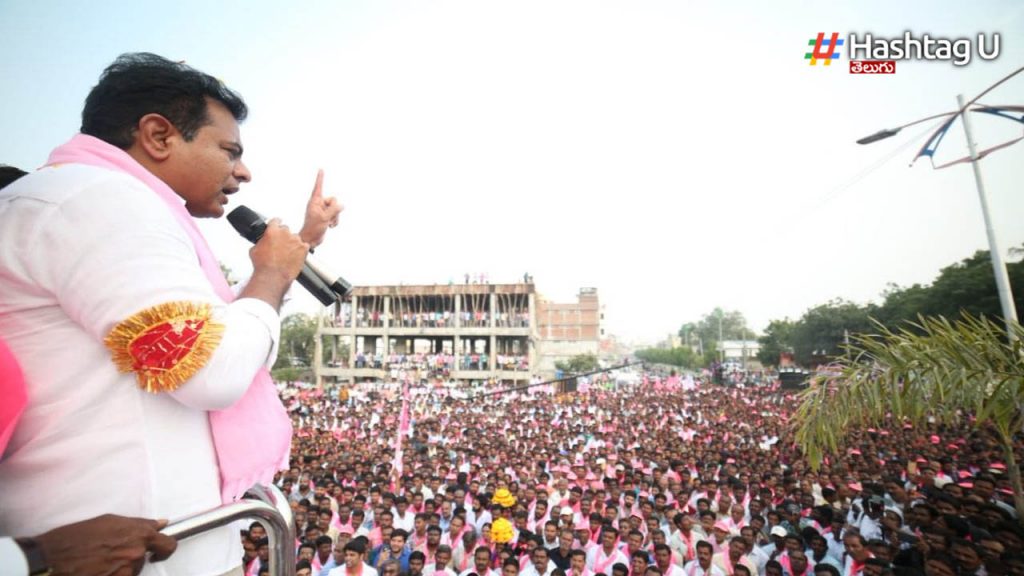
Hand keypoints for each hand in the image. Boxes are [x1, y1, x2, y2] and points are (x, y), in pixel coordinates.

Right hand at [33, 514, 176, 575]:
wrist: (52, 557)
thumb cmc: (76, 537)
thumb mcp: (109, 521)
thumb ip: (138, 524)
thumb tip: (161, 524)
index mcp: (138, 533)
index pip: (168, 544)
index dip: (164, 549)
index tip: (158, 552)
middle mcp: (136, 552)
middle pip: (144, 560)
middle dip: (131, 558)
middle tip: (111, 555)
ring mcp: (126, 570)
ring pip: (132, 572)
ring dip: (120, 569)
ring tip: (99, 562)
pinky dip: (113, 575)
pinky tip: (96, 570)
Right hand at [249, 219, 309, 282]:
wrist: (272, 276)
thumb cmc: (263, 265)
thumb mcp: (254, 250)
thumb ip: (260, 241)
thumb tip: (262, 241)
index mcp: (272, 231)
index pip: (276, 220)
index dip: (276, 223)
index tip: (277, 225)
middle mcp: (285, 233)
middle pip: (286, 230)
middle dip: (284, 236)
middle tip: (281, 246)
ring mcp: (296, 240)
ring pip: (295, 238)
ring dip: (292, 244)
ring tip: (287, 254)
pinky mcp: (304, 248)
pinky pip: (304, 246)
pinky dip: (301, 250)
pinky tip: (294, 257)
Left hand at [298, 170, 341, 248]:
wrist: (311, 239)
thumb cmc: (313, 228)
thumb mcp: (324, 217)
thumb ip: (334, 209)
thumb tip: (342, 205)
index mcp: (315, 201)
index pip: (318, 187)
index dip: (320, 178)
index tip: (321, 169)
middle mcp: (319, 204)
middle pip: (333, 200)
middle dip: (334, 210)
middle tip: (328, 218)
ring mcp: (323, 210)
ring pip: (336, 208)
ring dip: (335, 217)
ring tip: (329, 223)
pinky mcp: (326, 216)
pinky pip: (336, 214)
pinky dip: (335, 220)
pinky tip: (330, 226)